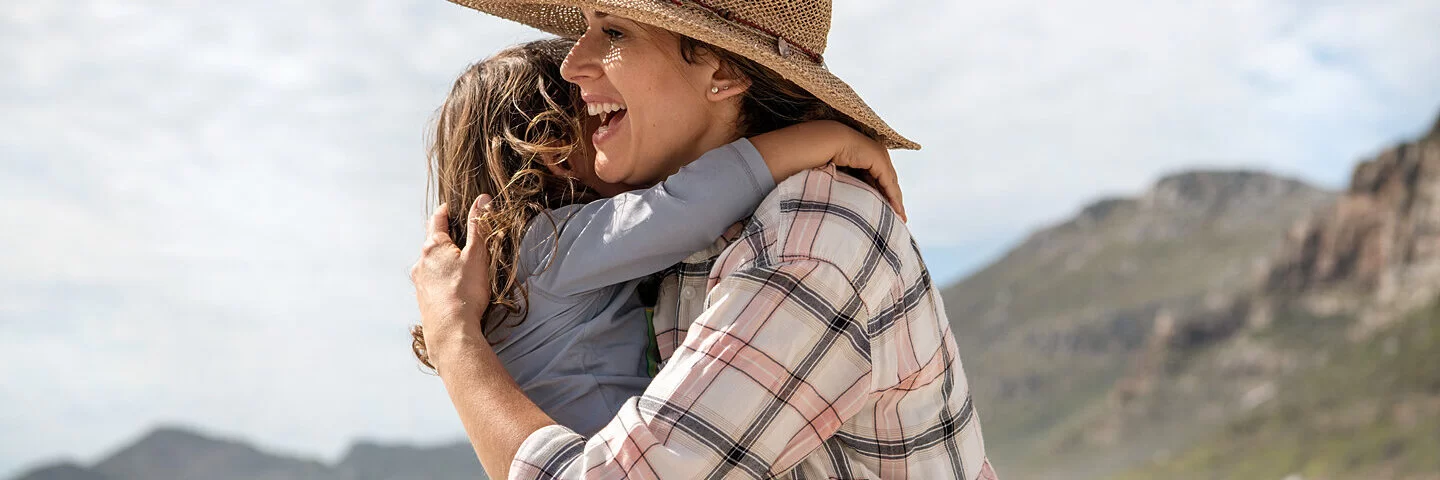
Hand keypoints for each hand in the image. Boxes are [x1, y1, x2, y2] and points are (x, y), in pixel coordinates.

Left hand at [410, 194, 493, 360]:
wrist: (450, 330)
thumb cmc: (465, 291)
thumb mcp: (477, 255)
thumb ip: (479, 226)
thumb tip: (482, 199)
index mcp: (433, 246)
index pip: (437, 220)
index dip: (445, 211)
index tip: (450, 207)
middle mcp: (420, 261)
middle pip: (432, 242)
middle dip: (445, 237)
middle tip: (458, 235)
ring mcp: (419, 282)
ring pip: (430, 263)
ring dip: (442, 260)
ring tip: (458, 264)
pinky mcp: (422, 299)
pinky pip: (431, 281)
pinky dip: (440, 278)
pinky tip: (452, 287)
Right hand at [750, 121, 908, 221]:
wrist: (776, 158)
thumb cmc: (781, 176)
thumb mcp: (810, 185)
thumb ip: (826, 191)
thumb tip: (828, 213)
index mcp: (835, 148)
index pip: (864, 170)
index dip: (876, 191)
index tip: (884, 213)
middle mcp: (846, 140)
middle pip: (876, 169)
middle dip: (889, 193)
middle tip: (898, 218)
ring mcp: (853, 140)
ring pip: (882, 168)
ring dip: (893, 193)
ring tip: (898, 216)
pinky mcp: (859, 145)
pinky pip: (880, 168)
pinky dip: (889, 188)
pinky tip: (894, 206)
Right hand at [828, 128, 906, 221]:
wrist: (828, 142)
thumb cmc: (830, 157)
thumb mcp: (846, 174)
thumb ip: (856, 183)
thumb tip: (856, 199)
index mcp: (871, 157)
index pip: (883, 179)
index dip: (888, 196)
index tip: (892, 210)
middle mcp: (879, 155)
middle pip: (890, 182)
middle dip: (895, 200)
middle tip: (901, 217)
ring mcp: (881, 157)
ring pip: (891, 184)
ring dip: (896, 201)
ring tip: (900, 217)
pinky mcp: (879, 161)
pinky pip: (888, 182)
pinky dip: (892, 196)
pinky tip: (896, 208)